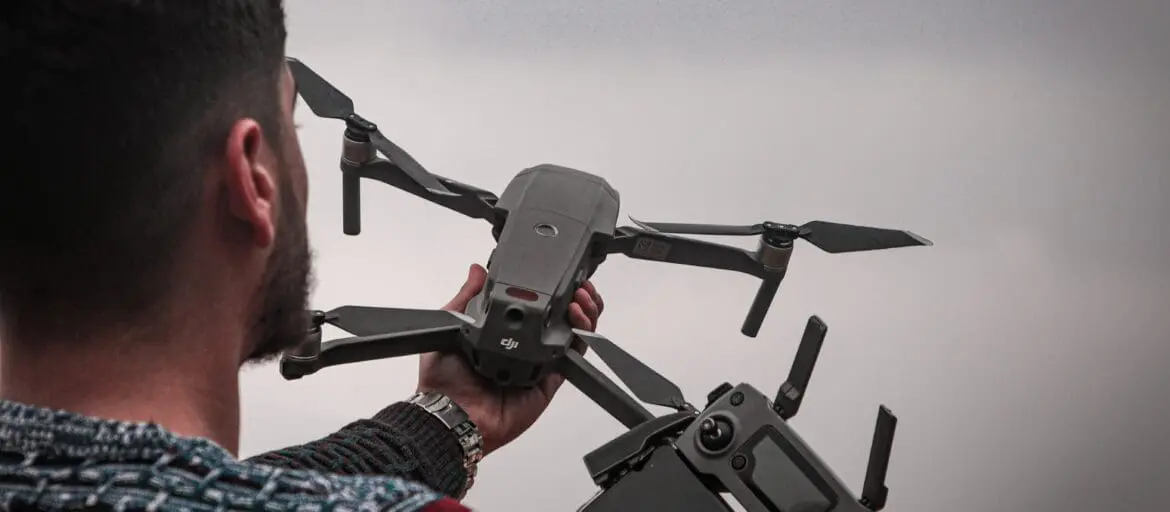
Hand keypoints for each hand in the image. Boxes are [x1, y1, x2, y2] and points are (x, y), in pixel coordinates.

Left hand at [417, 264, 603, 454]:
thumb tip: (476, 271)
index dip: (553, 289)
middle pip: (563, 317)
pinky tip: (577, 318)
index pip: (537, 306)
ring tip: (581, 297)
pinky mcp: (551, 381)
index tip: (560, 274)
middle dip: (577, 297)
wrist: (452, 414)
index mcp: (504, 333)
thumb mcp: (452, 326)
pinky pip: (574, 357)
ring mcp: (541, 363)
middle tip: (579, 285)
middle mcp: (525, 347)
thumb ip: (467, 297)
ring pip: (574, 334)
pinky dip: (582, 336)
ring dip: (584, 312)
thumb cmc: (444, 380)